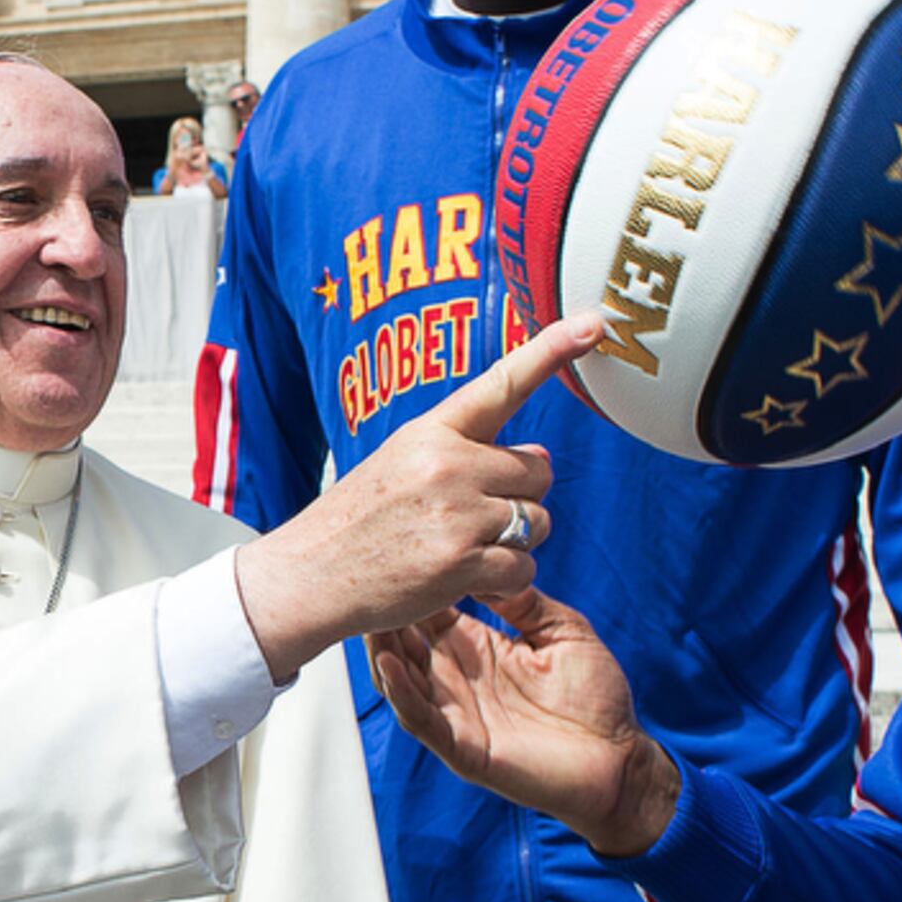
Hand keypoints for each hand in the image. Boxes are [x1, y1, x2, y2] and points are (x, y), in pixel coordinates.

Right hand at [230, 316, 586, 680]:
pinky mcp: (462, 564)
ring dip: (514, 540)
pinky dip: (504, 579)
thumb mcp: (401, 464)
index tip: (593, 323)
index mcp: (431, 431)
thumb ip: (468, 452)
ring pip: (537, 522)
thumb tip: (540, 454)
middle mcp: (448, 464)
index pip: (502, 383)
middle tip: (472, 515)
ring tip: (459, 547)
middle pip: (539, 471)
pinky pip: (523, 567)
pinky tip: (463, 578)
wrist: (308, 577)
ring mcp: (458, 515)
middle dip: (520, 496)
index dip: (552, 351)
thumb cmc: (354, 522)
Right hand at [368, 585, 682, 850]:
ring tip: (369, 618)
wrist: (620, 759)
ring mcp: (456, 714)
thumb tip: (490, 563)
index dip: (411, 588)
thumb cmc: (597, 697)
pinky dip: (400, 693)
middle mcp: (458, 679)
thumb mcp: (563, 630)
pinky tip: (390, 663)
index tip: (394, 554)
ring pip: (399, 680)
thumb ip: (524, 601)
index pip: (429, 613)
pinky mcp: (463, 748)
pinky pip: (421, 719)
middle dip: (384, 616)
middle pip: (402, 643)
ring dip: (380, 651)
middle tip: (366, 582)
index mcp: (478, 648)